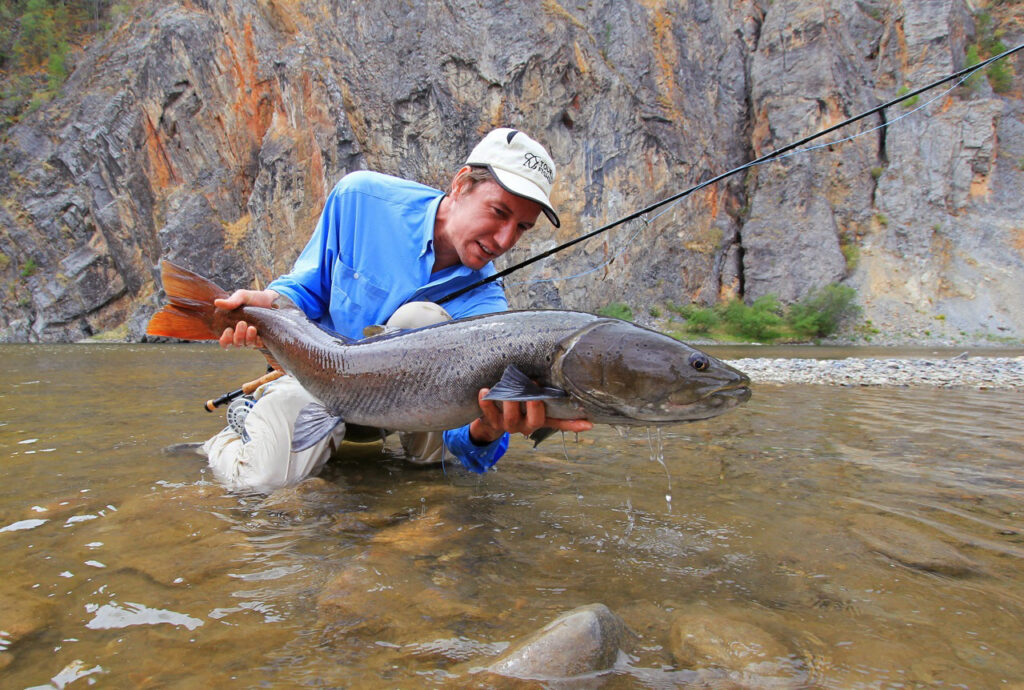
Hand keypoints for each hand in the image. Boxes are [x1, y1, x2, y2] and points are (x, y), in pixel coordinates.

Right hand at [213, 289, 278, 348]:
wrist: (272, 299)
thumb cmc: (254, 298)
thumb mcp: (242, 296)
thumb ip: (231, 301)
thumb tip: (217, 302)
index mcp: (232, 328)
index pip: (225, 342)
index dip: (225, 339)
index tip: (228, 329)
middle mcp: (241, 335)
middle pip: (236, 344)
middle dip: (238, 335)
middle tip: (242, 323)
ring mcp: (252, 338)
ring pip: (247, 345)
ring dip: (248, 338)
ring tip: (252, 328)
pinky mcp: (264, 339)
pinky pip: (259, 345)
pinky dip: (258, 342)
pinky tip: (259, 336)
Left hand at [469, 388, 593, 443]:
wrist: (488, 422)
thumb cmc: (513, 402)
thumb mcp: (527, 398)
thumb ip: (538, 389)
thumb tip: (552, 366)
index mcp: (539, 419)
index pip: (559, 422)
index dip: (573, 424)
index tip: (589, 423)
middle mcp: (526, 424)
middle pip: (535, 422)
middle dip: (535, 407)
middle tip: (534, 392)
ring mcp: (509, 425)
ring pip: (512, 419)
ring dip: (510, 404)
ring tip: (506, 391)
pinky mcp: (493, 422)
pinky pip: (489, 414)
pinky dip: (487, 403)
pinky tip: (484, 391)